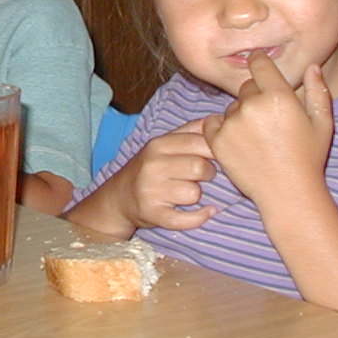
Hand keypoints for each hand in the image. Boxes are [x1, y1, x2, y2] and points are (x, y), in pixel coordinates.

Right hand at [63, 119, 217, 237]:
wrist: (119, 197)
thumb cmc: (150, 168)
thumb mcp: (164, 143)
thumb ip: (191, 130)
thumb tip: (218, 118)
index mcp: (159, 144)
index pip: (201, 142)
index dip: (214, 151)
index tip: (213, 158)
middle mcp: (153, 165)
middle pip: (200, 168)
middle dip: (208, 174)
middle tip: (201, 177)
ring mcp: (151, 191)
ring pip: (194, 194)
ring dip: (197, 195)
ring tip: (187, 192)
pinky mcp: (153, 214)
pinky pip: (185, 219)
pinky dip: (199, 217)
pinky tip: (206, 212)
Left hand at [201, 53, 332, 206]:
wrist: (288, 193)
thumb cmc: (309, 158)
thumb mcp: (322, 123)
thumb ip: (318, 91)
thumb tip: (312, 66)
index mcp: (279, 96)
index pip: (259, 63)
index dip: (259, 62)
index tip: (259, 65)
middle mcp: (252, 106)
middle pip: (246, 87)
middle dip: (255, 96)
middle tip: (268, 119)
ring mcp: (232, 124)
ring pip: (231, 107)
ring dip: (239, 115)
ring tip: (257, 138)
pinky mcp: (217, 141)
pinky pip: (212, 122)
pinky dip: (221, 128)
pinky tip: (238, 141)